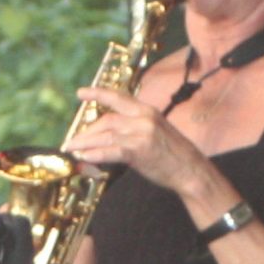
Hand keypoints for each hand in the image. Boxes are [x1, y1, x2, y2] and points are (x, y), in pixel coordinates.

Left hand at [68, 82, 208, 195]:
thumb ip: (135, 128)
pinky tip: (84, 157)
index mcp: (148, 111)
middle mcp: (143, 118)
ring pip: (105, 135)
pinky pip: (110, 150)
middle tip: (73, 140)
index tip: (81, 93)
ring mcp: (141, 133)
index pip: (118, 98)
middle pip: (107, 120)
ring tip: (72, 149)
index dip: (98, 94)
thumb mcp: (157, 132)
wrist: (191, 170)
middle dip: (87, 130)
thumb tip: (109, 135)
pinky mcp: (139, 150)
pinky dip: (94, 154)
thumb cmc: (175, 155)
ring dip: (85, 142)